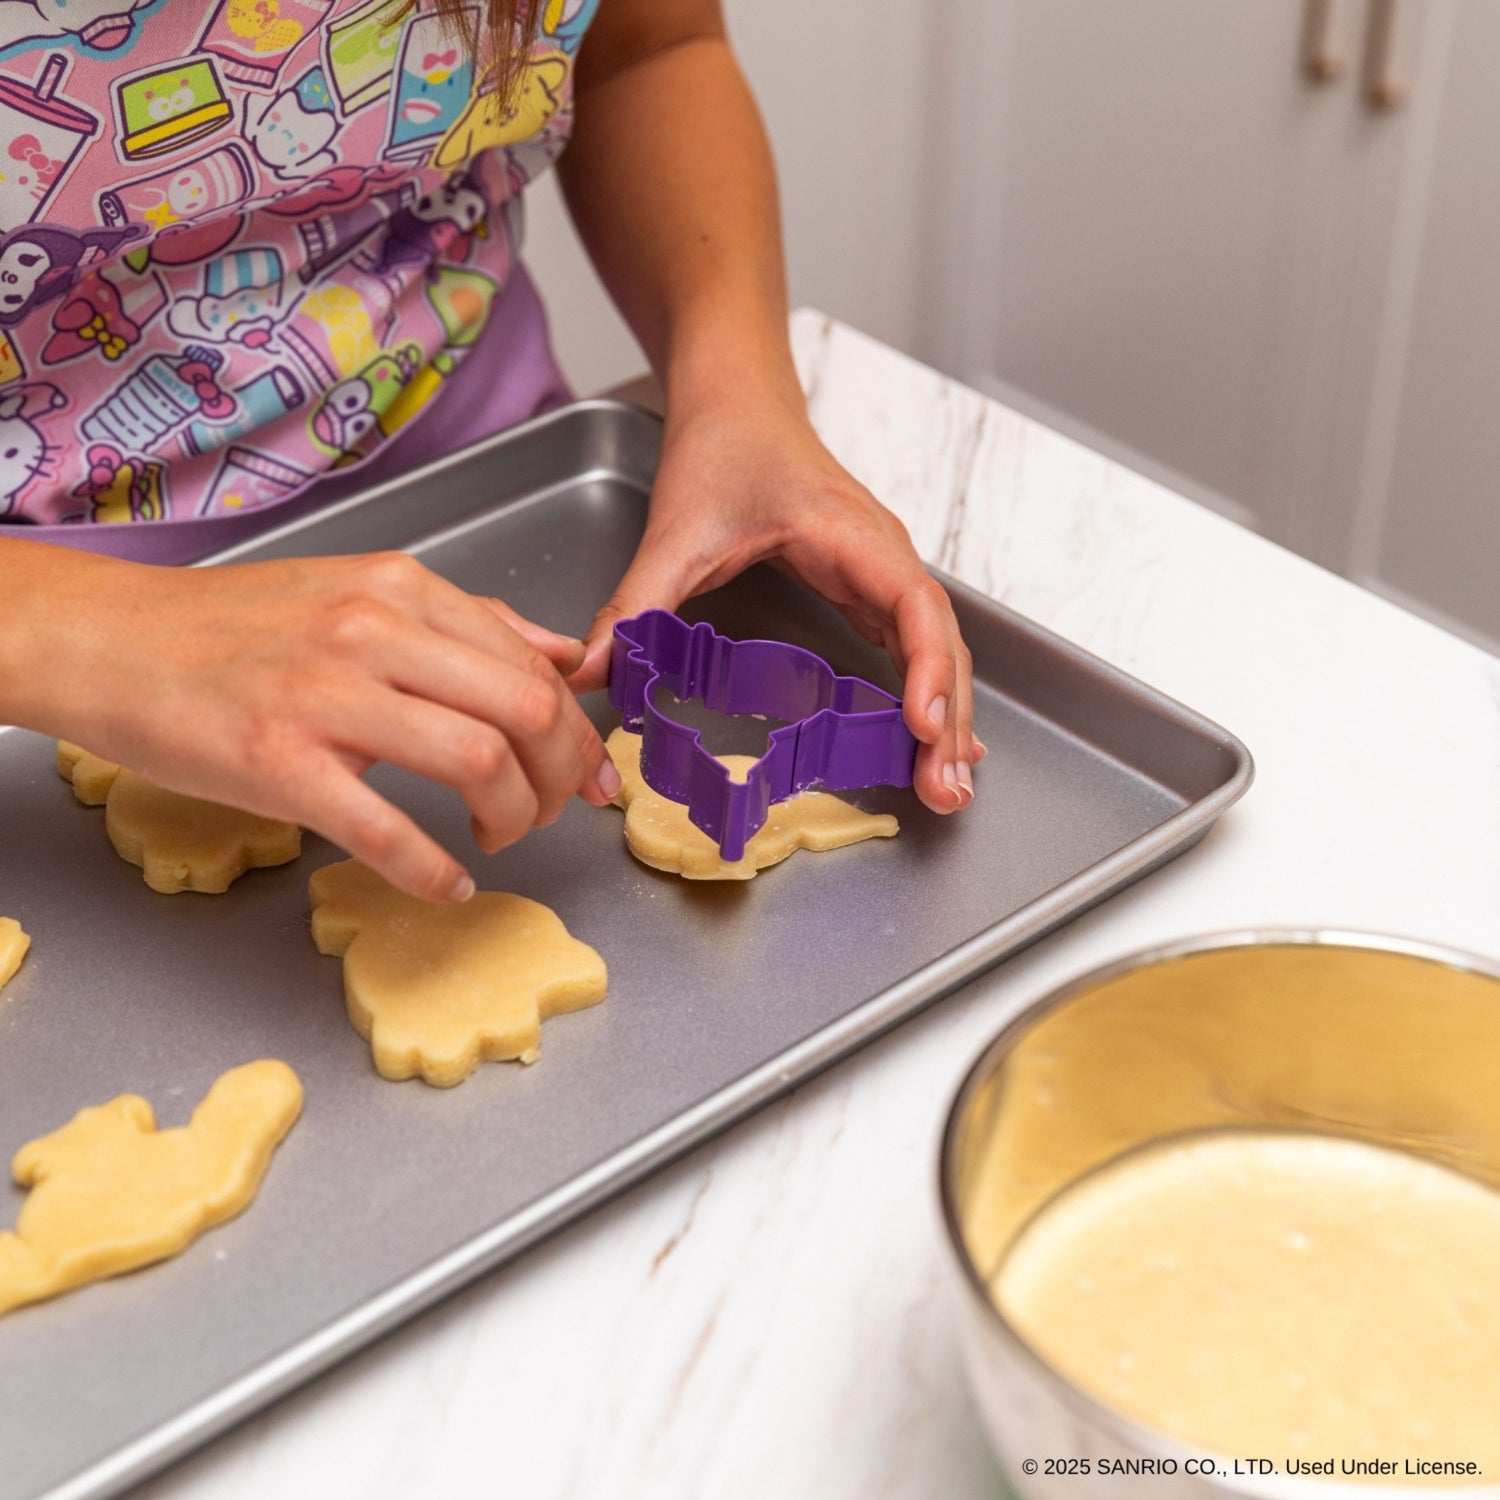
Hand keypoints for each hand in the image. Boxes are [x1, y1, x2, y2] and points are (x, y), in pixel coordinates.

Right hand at [14, 546, 618, 900]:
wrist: (109, 641)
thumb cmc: (234, 627)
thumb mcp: (359, 594)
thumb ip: (466, 623)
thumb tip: (559, 656)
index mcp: (400, 589)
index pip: (532, 664)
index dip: (579, 731)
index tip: (591, 774)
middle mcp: (372, 632)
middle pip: (524, 711)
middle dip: (563, 776)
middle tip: (556, 812)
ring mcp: (324, 697)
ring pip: (476, 761)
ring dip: (513, 816)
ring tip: (498, 836)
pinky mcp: (277, 763)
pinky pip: (386, 829)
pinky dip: (435, 870)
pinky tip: (449, 882)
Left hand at [574, 389, 982, 811]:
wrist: (737, 399)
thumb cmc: (722, 447)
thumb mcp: (676, 531)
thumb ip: (635, 603)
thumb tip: (591, 673)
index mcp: (851, 534)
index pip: (913, 604)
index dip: (927, 666)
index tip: (923, 724)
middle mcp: (882, 554)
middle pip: (940, 639)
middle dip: (950, 716)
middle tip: (945, 790)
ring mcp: (880, 571)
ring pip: (936, 647)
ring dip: (947, 715)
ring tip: (948, 786)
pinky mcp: (866, 584)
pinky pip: (913, 644)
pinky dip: (929, 692)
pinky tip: (933, 739)